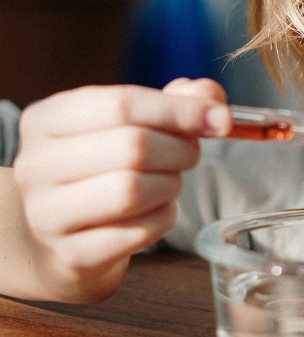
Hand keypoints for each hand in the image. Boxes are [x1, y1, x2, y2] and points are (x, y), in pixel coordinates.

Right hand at [11, 78, 229, 301]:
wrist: (65, 236)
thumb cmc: (103, 168)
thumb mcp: (129, 125)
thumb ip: (174, 103)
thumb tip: (212, 96)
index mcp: (47, 119)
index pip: (121, 103)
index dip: (180, 110)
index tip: (220, 120)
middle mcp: (36, 164)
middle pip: (132, 146)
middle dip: (180, 150)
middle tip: (190, 155)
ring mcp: (47, 213)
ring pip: (133, 190)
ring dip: (171, 185)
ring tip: (170, 183)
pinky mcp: (71, 253)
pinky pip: (139, 231)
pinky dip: (163, 219)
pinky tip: (156, 212)